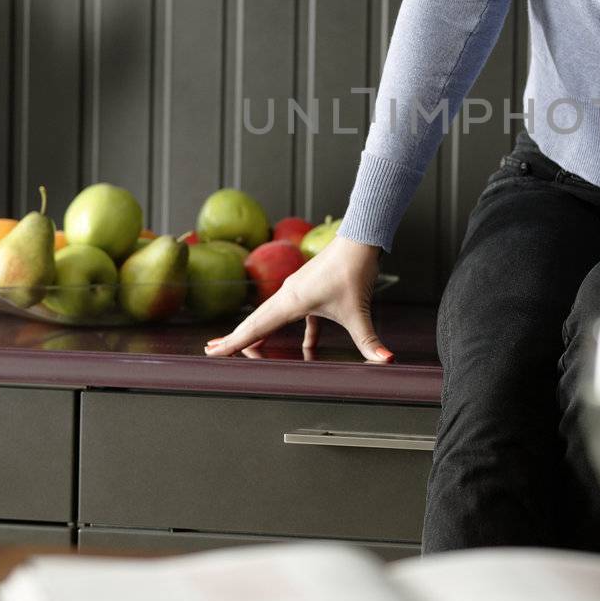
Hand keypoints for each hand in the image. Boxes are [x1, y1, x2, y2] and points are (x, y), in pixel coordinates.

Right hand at [202, 237, 393, 362]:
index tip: (213, 351)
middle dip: (235, 338)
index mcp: (291, 302)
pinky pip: (297, 315)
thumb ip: (369, 340)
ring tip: (249, 349)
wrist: (360, 239)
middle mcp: (288, 294)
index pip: (256, 327)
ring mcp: (297, 290)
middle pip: (256, 322)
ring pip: (272, 316)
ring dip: (260, 333)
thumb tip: (385, 361)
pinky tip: (308, 349)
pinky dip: (298, 333)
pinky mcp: (310, 288)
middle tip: (213, 350)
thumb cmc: (354, 269)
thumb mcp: (359, 311)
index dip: (234, 342)